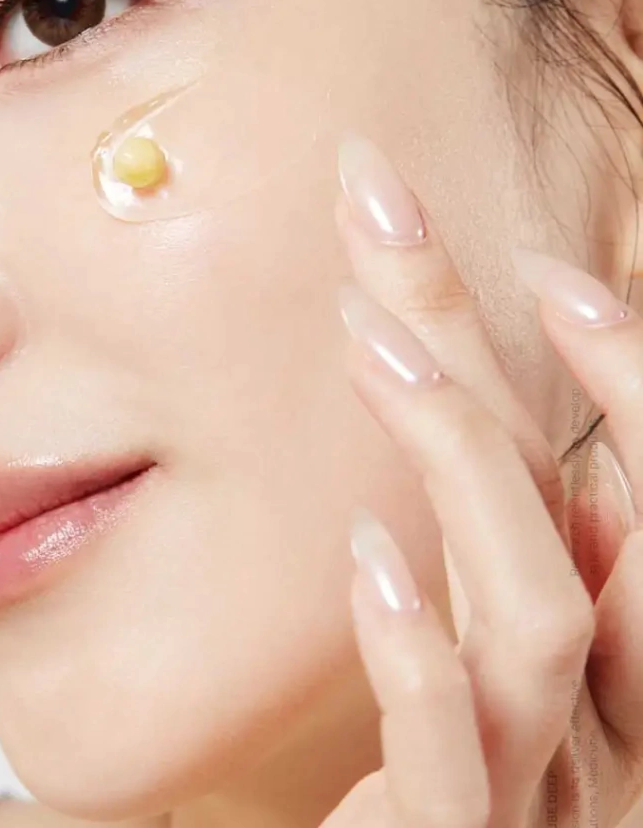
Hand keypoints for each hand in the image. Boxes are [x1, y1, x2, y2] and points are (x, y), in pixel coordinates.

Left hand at [323, 136, 642, 826]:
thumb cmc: (458, 796)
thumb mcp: (500, 673)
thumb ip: (532, 580)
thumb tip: (576, 479)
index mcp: (621, 658)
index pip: (624, 484)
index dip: (616, 367)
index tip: (540, 263)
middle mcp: (611, 716)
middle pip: (578, 502)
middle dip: (481, 343)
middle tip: (385, 216)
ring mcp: (545, 791)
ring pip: (541, 617)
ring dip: (459, 460)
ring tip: (369, 343)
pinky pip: (453, 764)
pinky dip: (420, 655)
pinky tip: (369, 555)